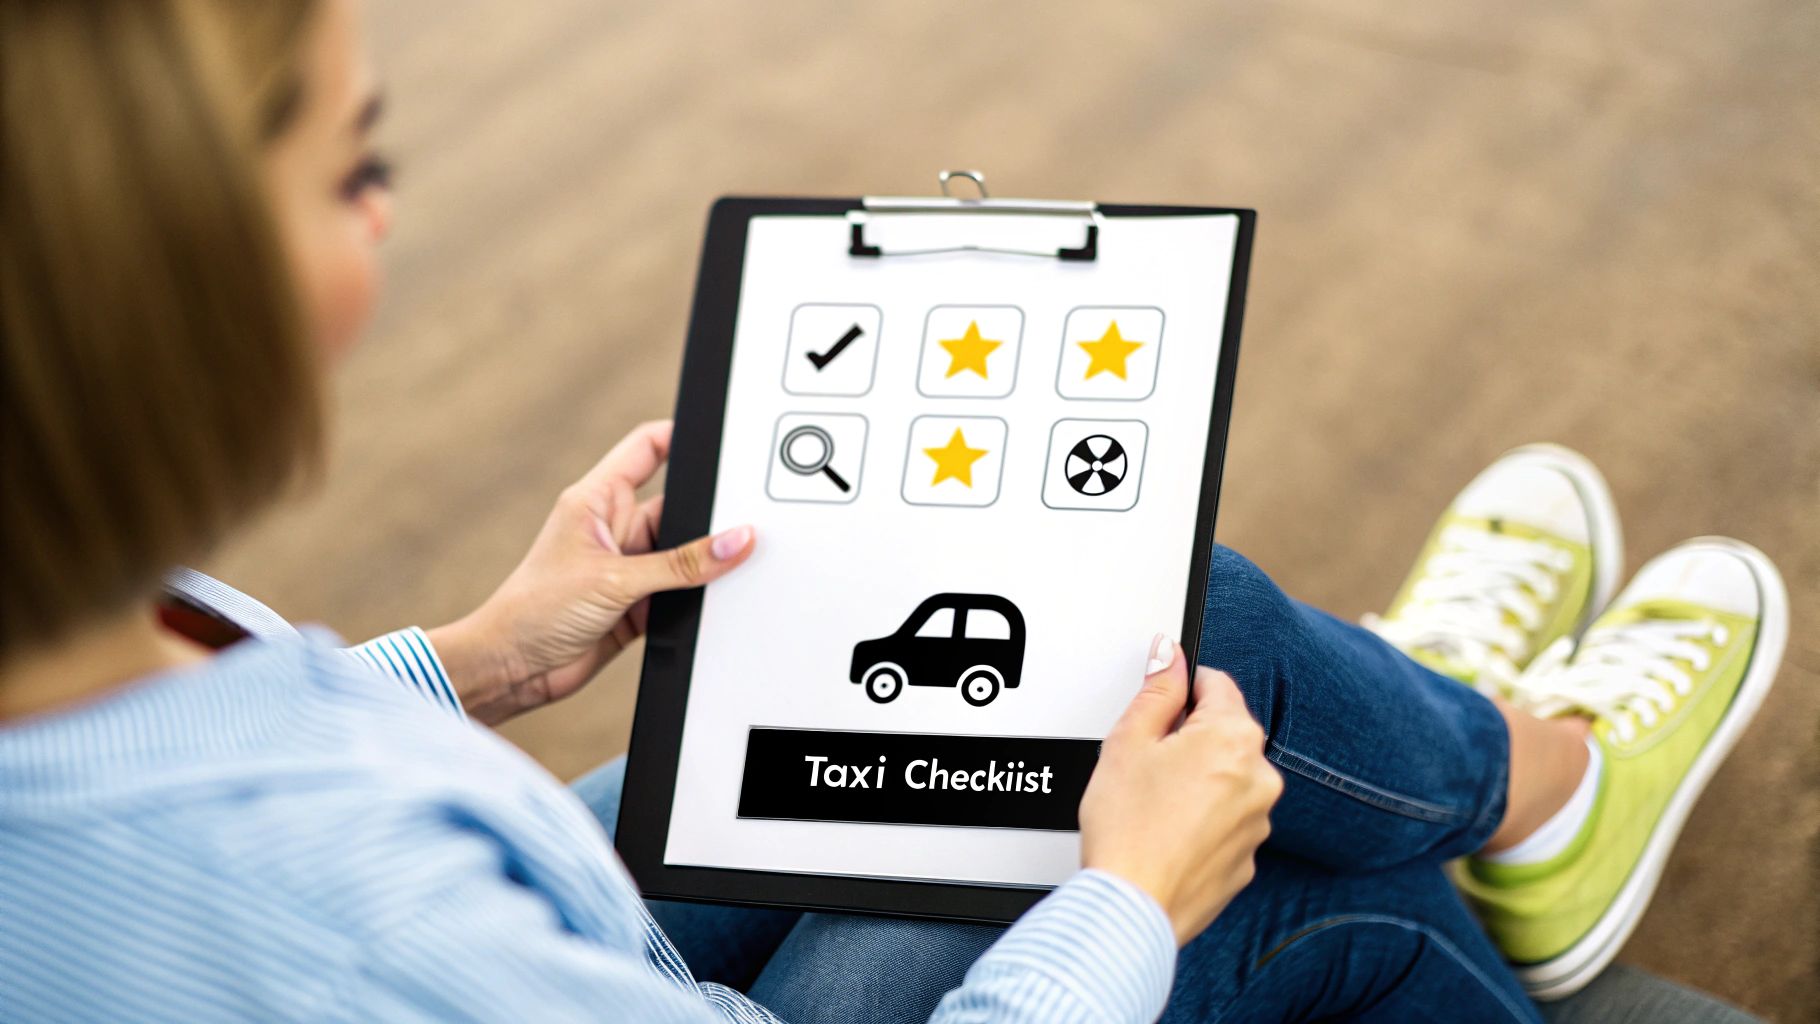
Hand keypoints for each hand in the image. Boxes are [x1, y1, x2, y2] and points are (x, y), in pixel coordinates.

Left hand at [429, 421, 753, 725]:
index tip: (723, 442)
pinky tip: (707, 600)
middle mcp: (615, 527)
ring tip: (722, 569)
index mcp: (598, 498)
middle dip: (707, 515)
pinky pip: (682, 590)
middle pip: (678, 505)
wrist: (514, 668)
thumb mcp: (614, 580)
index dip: (683, 436)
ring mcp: (628, 565)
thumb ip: (681, 564)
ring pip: (684, 552)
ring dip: (702, 563)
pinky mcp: (638, 600)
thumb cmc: (533, 609)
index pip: (649, 447)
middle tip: (739, 523)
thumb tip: (733, 542)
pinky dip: (696, 595)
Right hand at [1078, 637, 1282, 945]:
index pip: (1217, 683)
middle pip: (1224, 733)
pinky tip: (1166, 831)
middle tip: (1145, 760)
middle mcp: (1259, 777)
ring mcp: (1258, 822)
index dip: (1182, 686)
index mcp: (1233, 738)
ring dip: (1197, 780)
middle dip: (1189, 737)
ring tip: (1152, 802)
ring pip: (1227, 779)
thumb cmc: (1127, 830)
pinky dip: (1202, 820)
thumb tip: (1170, 656)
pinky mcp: (1247, 859)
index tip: (1162, 698)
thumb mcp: (1128, 741)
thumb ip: (1158, 690)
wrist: (1132, 906)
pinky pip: (1227, 821)